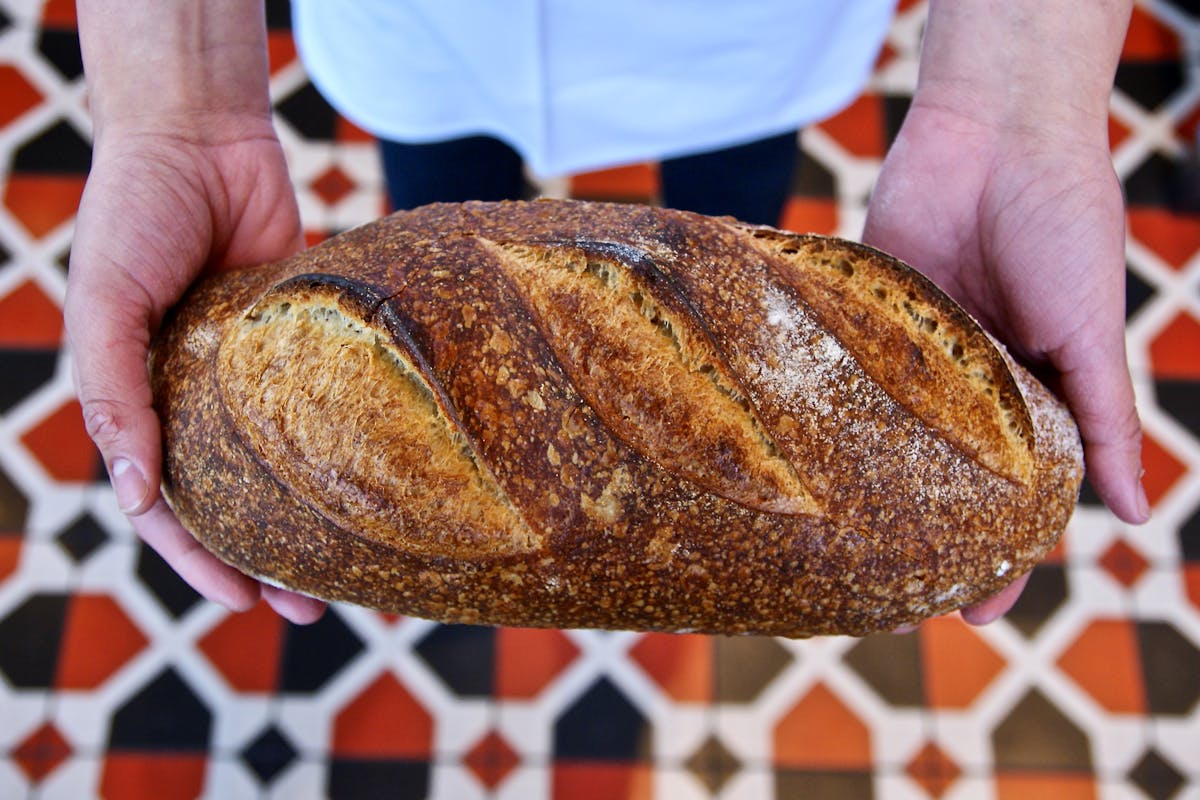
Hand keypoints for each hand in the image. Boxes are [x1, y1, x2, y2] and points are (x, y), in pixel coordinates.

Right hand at [65, 119, 325, 622]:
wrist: (198, 135)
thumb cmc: (134, 215)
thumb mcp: (105, 302)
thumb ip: (113, 392)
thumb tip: (135, 492)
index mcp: (143, 404)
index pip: (168, 505)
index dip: (200, 560)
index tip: (245, 602)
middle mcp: (198, 400)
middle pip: (234, 499)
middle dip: (267, 559)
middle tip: (316, 608)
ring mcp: (253, 375)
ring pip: (284, 464)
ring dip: (313, 516)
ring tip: (360, 566)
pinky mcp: (303, 341)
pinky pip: (325, 401)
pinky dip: (345, 441)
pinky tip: (382, 475)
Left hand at [863, 102, 1146, 624]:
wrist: (995, 132)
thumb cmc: (1064, 227)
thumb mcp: (1093, 331)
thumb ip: (1105, 418)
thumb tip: (1137, 514)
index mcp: (1032, 393)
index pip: (1016, 494)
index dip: (1002, 555)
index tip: (977, 614)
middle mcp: (969, 382)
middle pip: (940, 477)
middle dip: (921, 538)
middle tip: (891, 602)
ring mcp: (912, 351)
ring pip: (882, 436)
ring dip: (865, 491)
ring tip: (837, 552)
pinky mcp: (864, 311)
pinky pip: (839, 370)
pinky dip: (823, 412)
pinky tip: (800, 462)